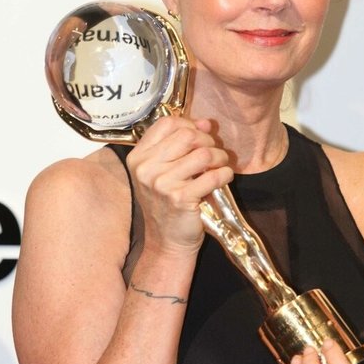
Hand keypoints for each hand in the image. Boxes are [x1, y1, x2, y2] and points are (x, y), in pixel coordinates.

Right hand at [126, 116, 233, 254]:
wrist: (167, 241)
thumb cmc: (167, 203)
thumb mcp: (164, 171)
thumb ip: (180, 144)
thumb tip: (205, 122)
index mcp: (138, 157)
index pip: (167, 124)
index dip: (189, 124)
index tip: (201, 135)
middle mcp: (146, 168)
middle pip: (187, 135)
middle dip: (208, 141)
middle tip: (214, 154)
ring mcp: (161, 184)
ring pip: (203, 153)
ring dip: (220, 157)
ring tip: (220, 166)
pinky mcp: (180, 198)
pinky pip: (213, 175)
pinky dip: (225, 174)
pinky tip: (224, 179)